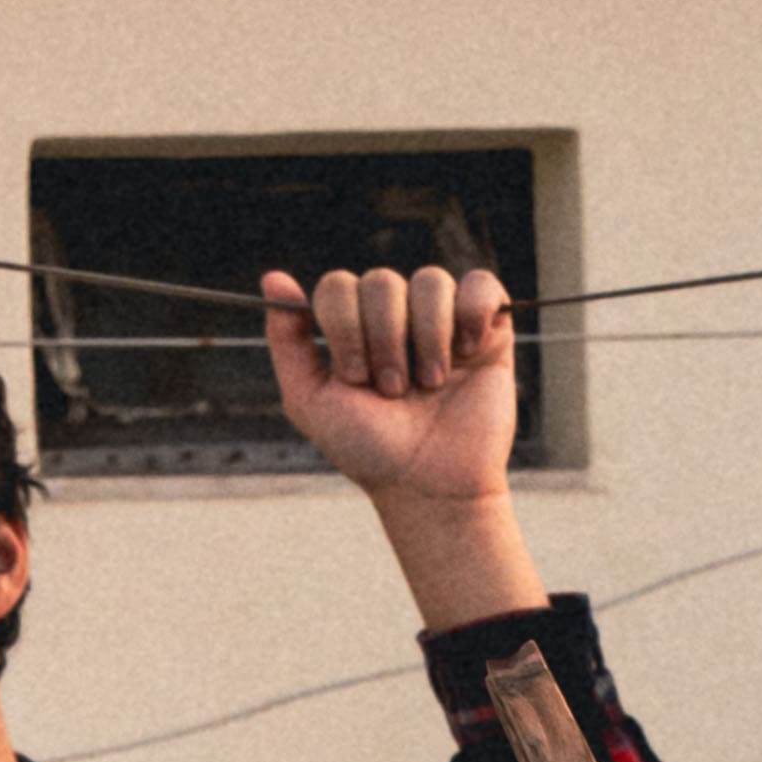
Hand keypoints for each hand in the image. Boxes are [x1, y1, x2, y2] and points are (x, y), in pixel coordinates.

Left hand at [263, 264, 542, 625]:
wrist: (429, 483)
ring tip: (430, 383)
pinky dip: (472, 311)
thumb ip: (287, 340)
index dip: (344, 327)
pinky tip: (467, 351)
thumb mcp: (309, 398)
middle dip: (383, 339)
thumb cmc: (367, 447)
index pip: (338, 286)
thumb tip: (273, 278)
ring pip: (431, 280)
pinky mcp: (489, 331)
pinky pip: (482, 284)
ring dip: (427, 336)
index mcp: (352, 327)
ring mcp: (443, 321)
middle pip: (382, 282)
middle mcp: (396, 317)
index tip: (355, 377)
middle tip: (393, 388)